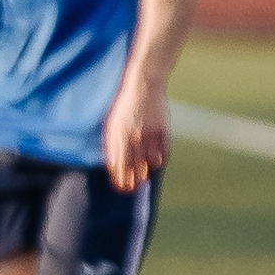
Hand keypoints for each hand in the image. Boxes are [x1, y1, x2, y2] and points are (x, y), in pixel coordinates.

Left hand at [101, 75, 169, 190]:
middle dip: (132, 180)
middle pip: (133, 166)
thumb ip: (112, 143)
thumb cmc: (124, 106)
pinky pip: (162, 152)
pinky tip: (156, 164)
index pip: (118, 163)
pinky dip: (159, 160)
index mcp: (118, 135)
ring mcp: (149, 134)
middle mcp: (133, 136)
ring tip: (143, 179)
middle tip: (132, 188)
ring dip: (145, 172)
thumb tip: (112, 164)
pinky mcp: (162, 131)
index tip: (121, 188)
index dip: (120, 178)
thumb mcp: (112, 123)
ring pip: (148, 161)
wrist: (143, 86)